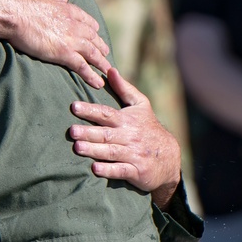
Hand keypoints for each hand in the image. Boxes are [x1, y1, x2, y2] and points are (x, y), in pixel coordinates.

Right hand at [0, 0, 110, 87]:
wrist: (12, 12)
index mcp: (67, 9)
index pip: (86, 20)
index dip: (92, 28)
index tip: (96, 32)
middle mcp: (73, 24)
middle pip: (92, 37)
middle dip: (100, 45)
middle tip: (105, 52)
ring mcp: (70, 39)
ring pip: (92, 53)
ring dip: (101, 62)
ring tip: (107, 69)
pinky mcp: (63, 53)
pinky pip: (82, 67)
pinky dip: (91, 75)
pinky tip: (98, 83)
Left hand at [68, 69, 180, 206]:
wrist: (169, 156)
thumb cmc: (149, 127)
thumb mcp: (141, 105)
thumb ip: (124, 88)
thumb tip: (110, 70)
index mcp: (127, 120)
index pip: (106, 113)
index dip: (90, 110)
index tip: (74, 106)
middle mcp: (129, 136)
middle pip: (106, 133)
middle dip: (88, 132)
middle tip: (71, 131)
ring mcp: (133, 154)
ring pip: (111, 152)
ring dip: (94, 150)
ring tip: (77, 148)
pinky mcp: (136, 171)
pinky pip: (121, 171)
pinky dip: (108, 170)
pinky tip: (94, 169)